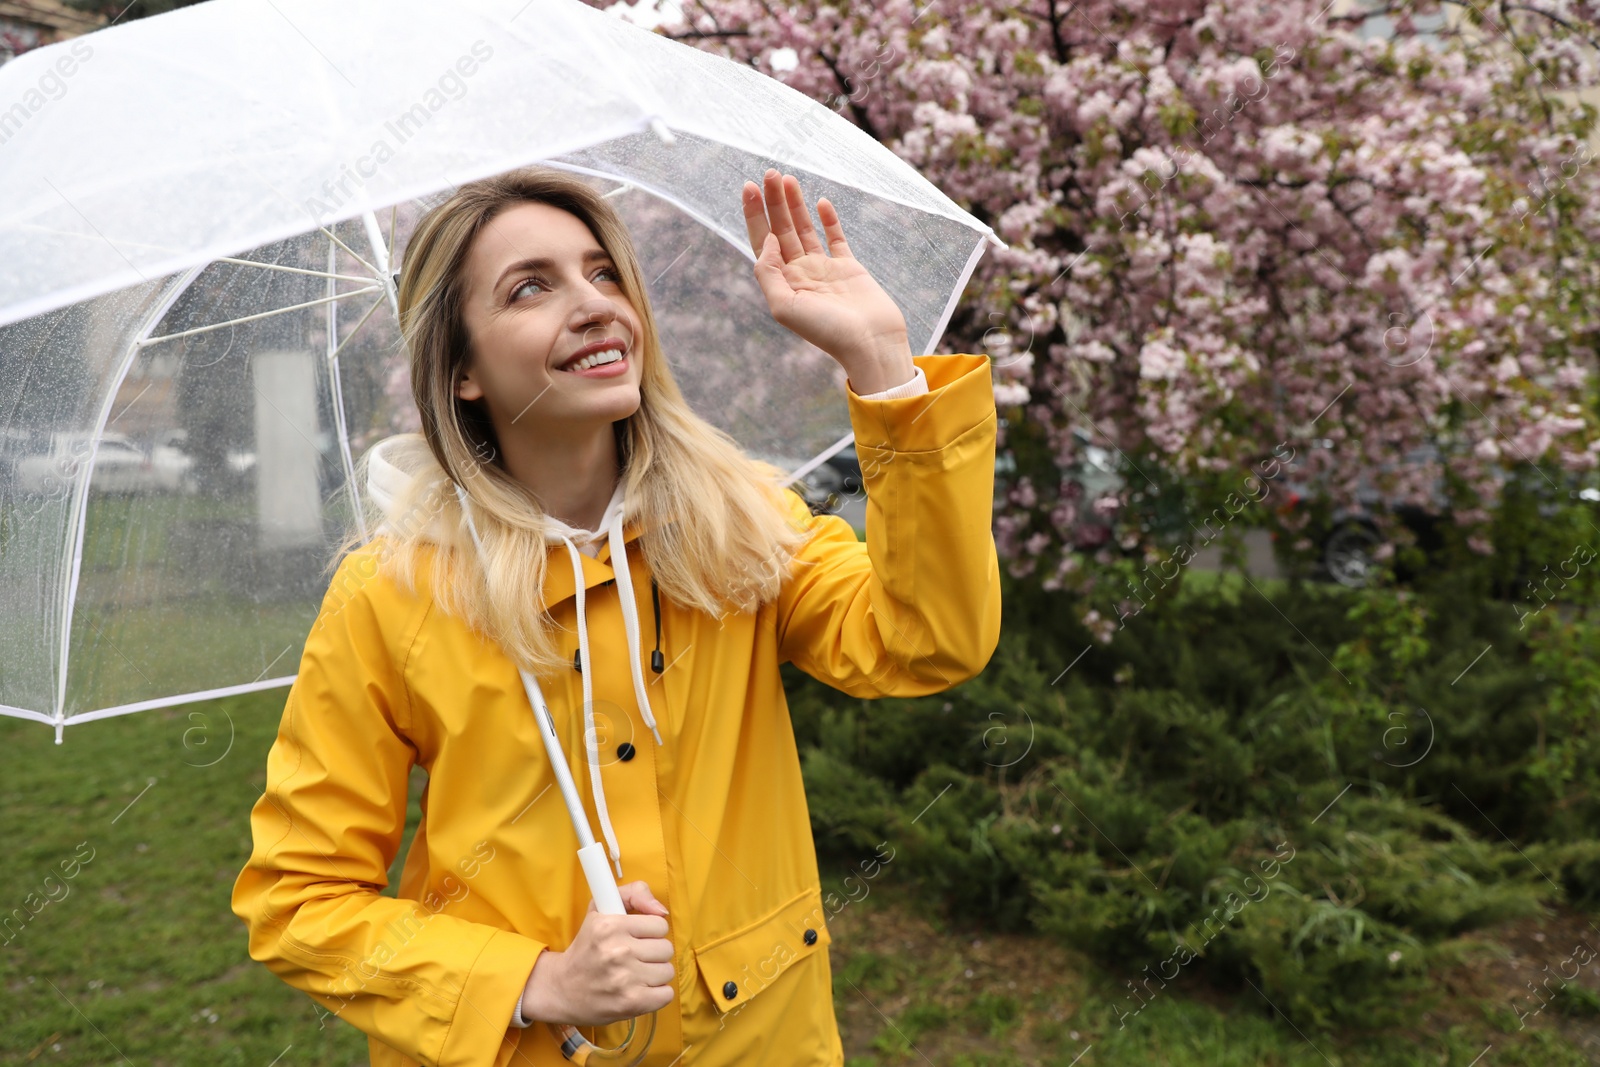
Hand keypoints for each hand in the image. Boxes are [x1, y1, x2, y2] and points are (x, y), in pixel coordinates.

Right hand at [518, 881, 674, 1026]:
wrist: (561, 989)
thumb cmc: (586, 947)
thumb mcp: (600, 909)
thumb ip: (634, 894)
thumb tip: (661, 910)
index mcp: (609, 926)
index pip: (660, 924)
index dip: (651, 932)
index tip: (638, 938)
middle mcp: (618, 951)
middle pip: (666, 949)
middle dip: (654, 953)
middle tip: (636, 958)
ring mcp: (625, 979)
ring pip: (667, 971)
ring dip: (655, 974)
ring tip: (636, 975)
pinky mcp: (631, 1003)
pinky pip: (666, 994)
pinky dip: (657, 995)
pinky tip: (640, 991)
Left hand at [741, 169, 914, 392]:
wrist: (871, 344)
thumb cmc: (828, 332)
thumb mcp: (785, 307)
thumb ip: (768, 274)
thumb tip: (767, 241)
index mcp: (783, 284)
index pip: (763, 242)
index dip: (755, 215)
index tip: (750, 188)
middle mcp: (801, 274)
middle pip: (782, 230)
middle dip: (774, 202)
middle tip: (769, 173)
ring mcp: (825, 270)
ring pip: (805, 229)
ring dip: (795, 204)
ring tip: (787, 178)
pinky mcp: (850, 268)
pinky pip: (836, 239)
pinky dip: (828, 220)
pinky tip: (821, 202)